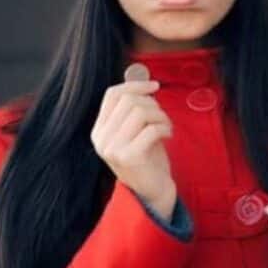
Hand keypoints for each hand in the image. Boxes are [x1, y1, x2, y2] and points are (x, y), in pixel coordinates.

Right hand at [90, 78, 175, 218]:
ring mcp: (113, 149)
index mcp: (99, 130)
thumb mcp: (137, 130)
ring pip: (141, 112)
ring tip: (166, 127)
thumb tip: (139, 73)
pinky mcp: (129, 157)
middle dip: (153, 104)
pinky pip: (151, 129)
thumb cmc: (148, 159)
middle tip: (163, 118)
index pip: (113, 94)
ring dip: (161, 116)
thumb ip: (135, 107)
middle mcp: (101, 139)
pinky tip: (168, 136)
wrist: (152, 193)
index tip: (155, 86)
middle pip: (130, 101)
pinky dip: (165, 128)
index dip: (135, 85)